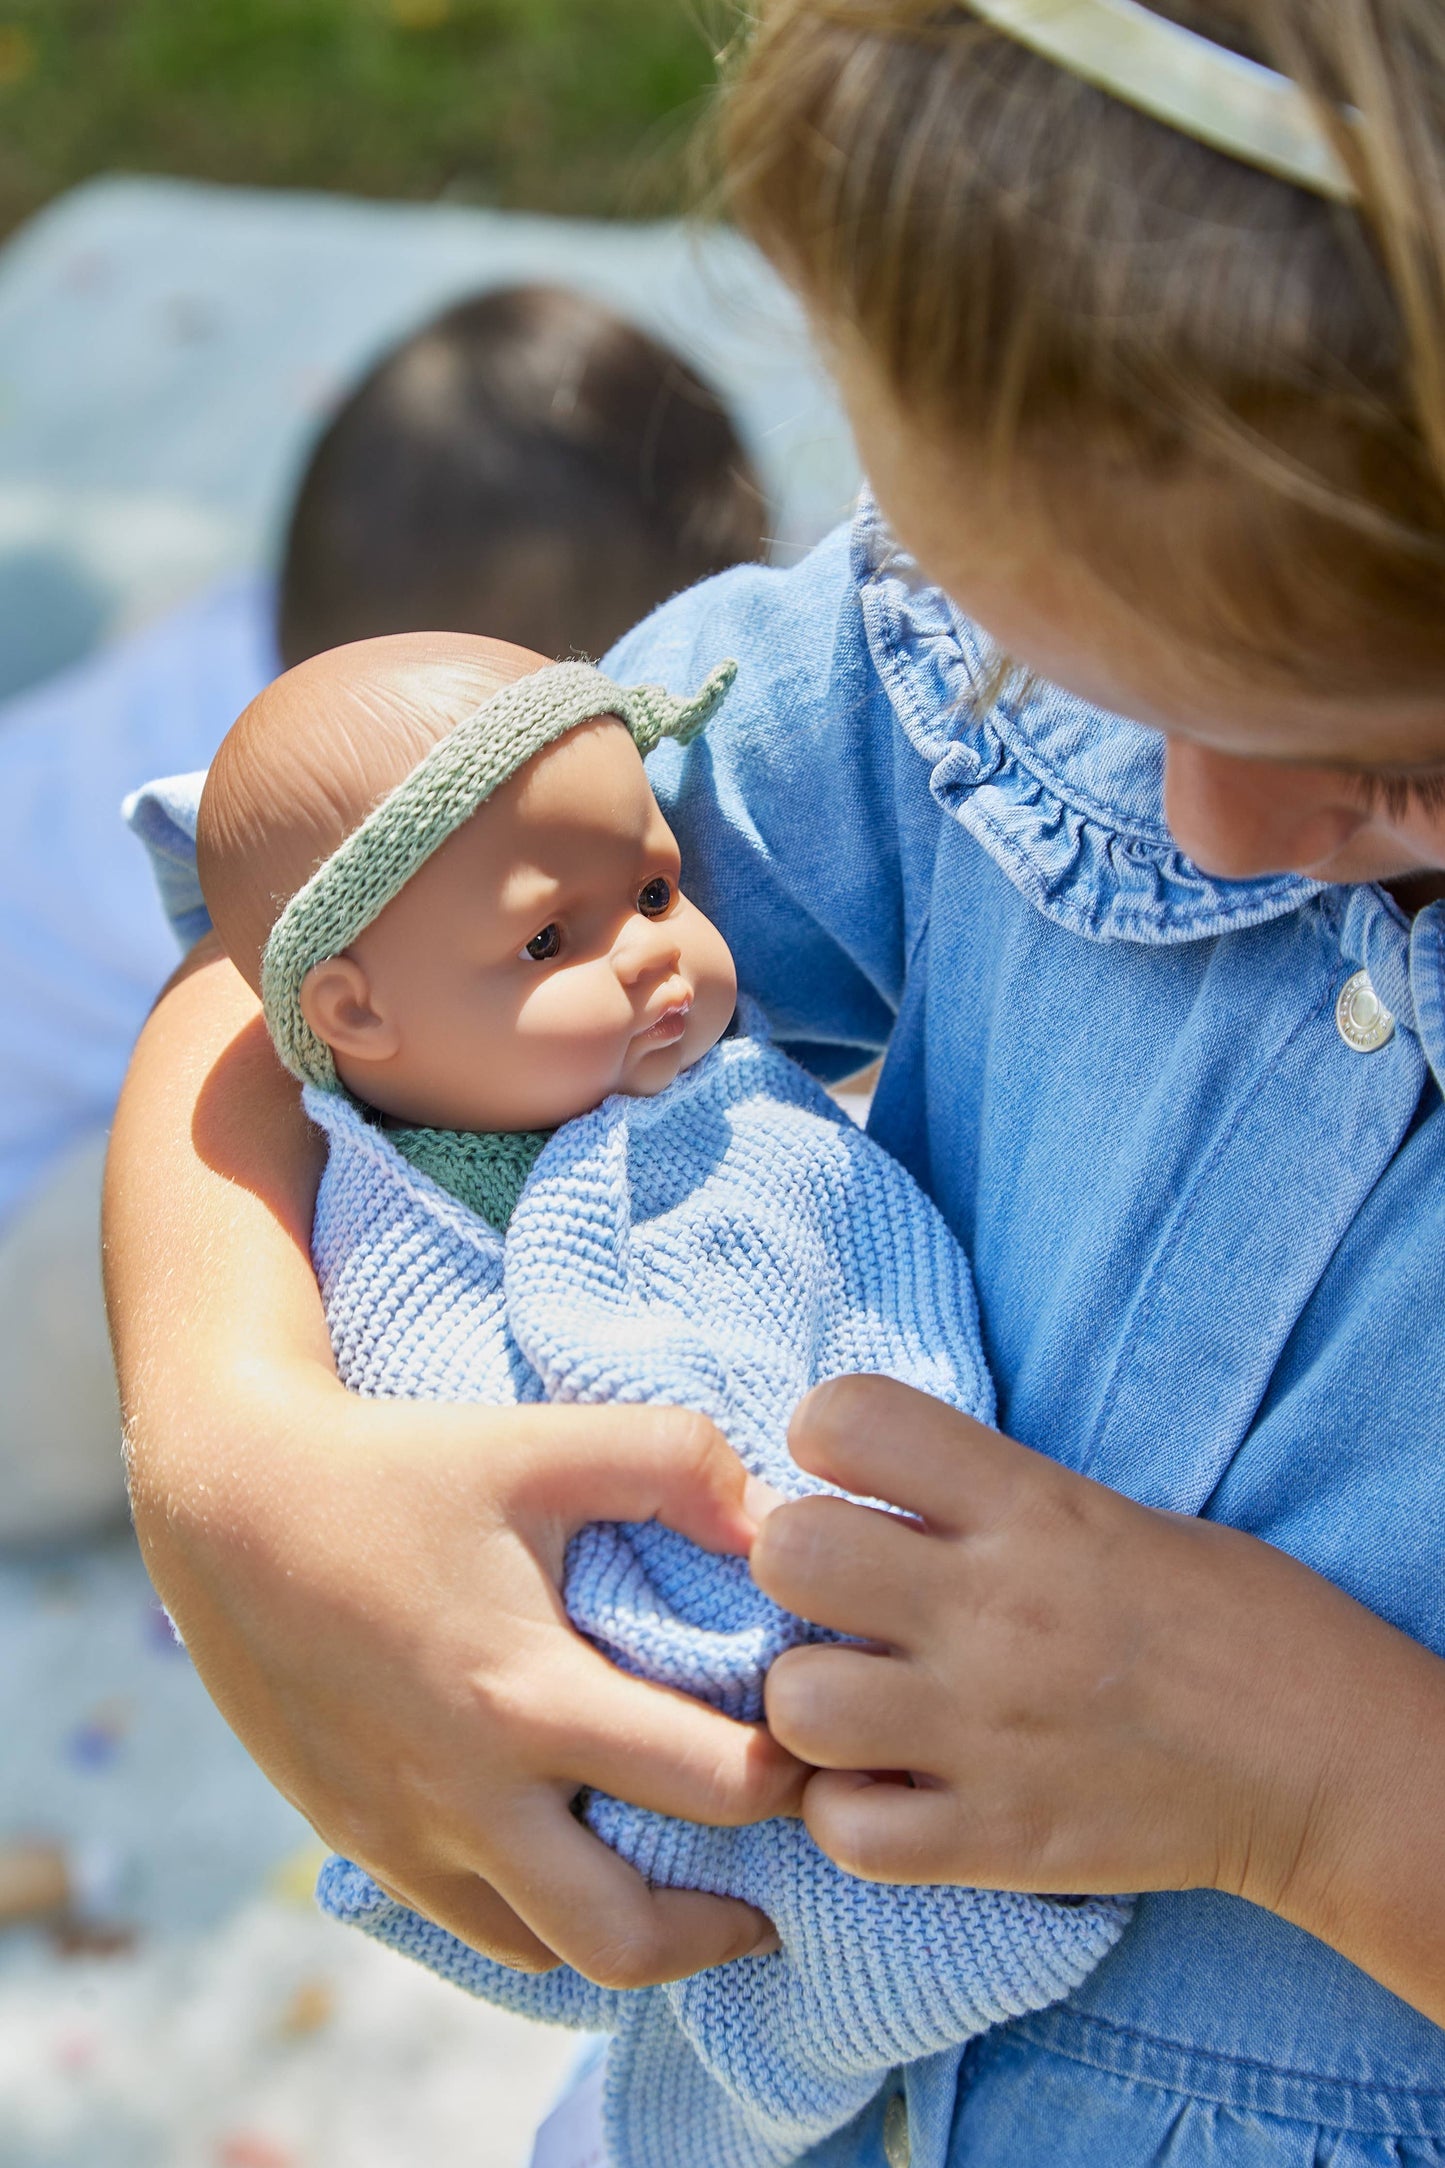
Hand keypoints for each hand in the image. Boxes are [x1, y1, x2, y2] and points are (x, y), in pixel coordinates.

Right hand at [107, 946, 799, 1990]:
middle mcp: (468, 1794)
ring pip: (550, 1953)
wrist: (229, 1502)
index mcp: (526, 1697)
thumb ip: (676, 1462)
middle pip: (632, 1939)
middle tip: (780, 1873)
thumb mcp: (544, 1441)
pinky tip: (581, 1850)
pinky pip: (478, 1925)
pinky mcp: (364, 1839)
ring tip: (687, 1872)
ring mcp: (409, 1832)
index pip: (715, 1788)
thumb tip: (780, 1525)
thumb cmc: (399, 1464)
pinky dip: (547, 1915)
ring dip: (635, 1932)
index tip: (818, 1740)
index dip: (794, 1774)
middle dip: (729, 1924)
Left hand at [752, 1376, 1444, 1967]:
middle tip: (841, 1598)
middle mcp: (995, 1611)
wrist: (1331, 1767)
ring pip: (795, 1702)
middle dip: (796, 1567)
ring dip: (811, 1703)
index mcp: (1032, 1508)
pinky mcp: (998, 1842)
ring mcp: (989, 1734)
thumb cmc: (1234, 1620)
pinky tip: (890, 1790)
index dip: (823, 1437)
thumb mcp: (1109, 1513)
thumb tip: (865, 1492)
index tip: (848, 1473)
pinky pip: (845, 1831)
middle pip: (792, 1552)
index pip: (851, 1417)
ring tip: (859, 1706)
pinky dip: (849, 1815)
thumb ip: (987, 1500)